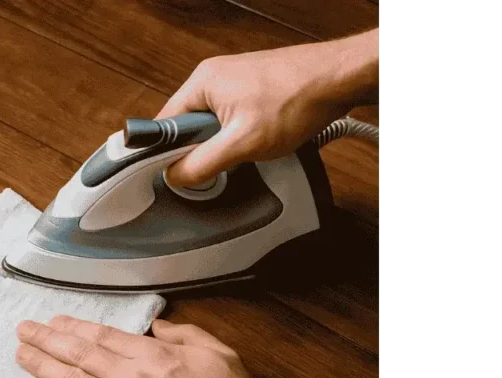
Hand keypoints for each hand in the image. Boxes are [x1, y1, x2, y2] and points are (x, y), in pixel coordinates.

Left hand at [15, 315, 272, 377]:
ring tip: (21, 355)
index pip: (102, 337)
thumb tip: (158, 326)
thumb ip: (186, 335)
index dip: (73, 328)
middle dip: (46, 340)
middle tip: (23, 331)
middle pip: (78, 354)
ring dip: (41, 366)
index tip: (54, 322)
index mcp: (153, 355)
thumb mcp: (219, 353)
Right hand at [157, 29, 379, 187]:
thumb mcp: (243, 143)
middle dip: (202, 150)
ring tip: (247, 148)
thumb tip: (175, 176)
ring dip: (224, 144)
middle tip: (223, 161)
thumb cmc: (297, 100)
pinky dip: (240, 135)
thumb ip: (203, 162)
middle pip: (187, 126)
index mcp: (202, 82)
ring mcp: (233, 82)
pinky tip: (258, 140)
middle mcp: (213, 77)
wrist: (338, 80)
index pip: (163, 124)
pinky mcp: (250, 90)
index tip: (175, 173)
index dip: (165, 153)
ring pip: (211, 126)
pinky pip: (230, 120)